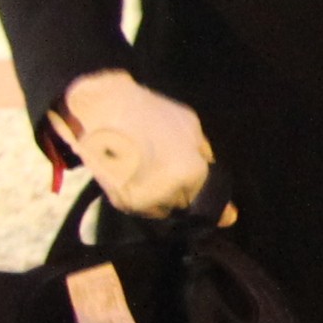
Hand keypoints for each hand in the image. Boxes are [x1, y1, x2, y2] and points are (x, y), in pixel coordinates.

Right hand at [57, 70, 212, 216]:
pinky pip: (143, 209)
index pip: (210, 201)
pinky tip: (142, 178)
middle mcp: (169, 192)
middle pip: (186, 207)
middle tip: (175, 177)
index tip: (222, 209)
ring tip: (156, 176)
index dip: (215, 204)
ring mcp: (144, 200)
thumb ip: (204, 151)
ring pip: (165, 211)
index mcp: (190, 172)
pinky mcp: (122, 203)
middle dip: (186, 196)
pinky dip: (146, 199)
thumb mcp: (188, 124)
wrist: (101, 111)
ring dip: (166, 200)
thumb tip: (211, 168)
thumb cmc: (148, 112)